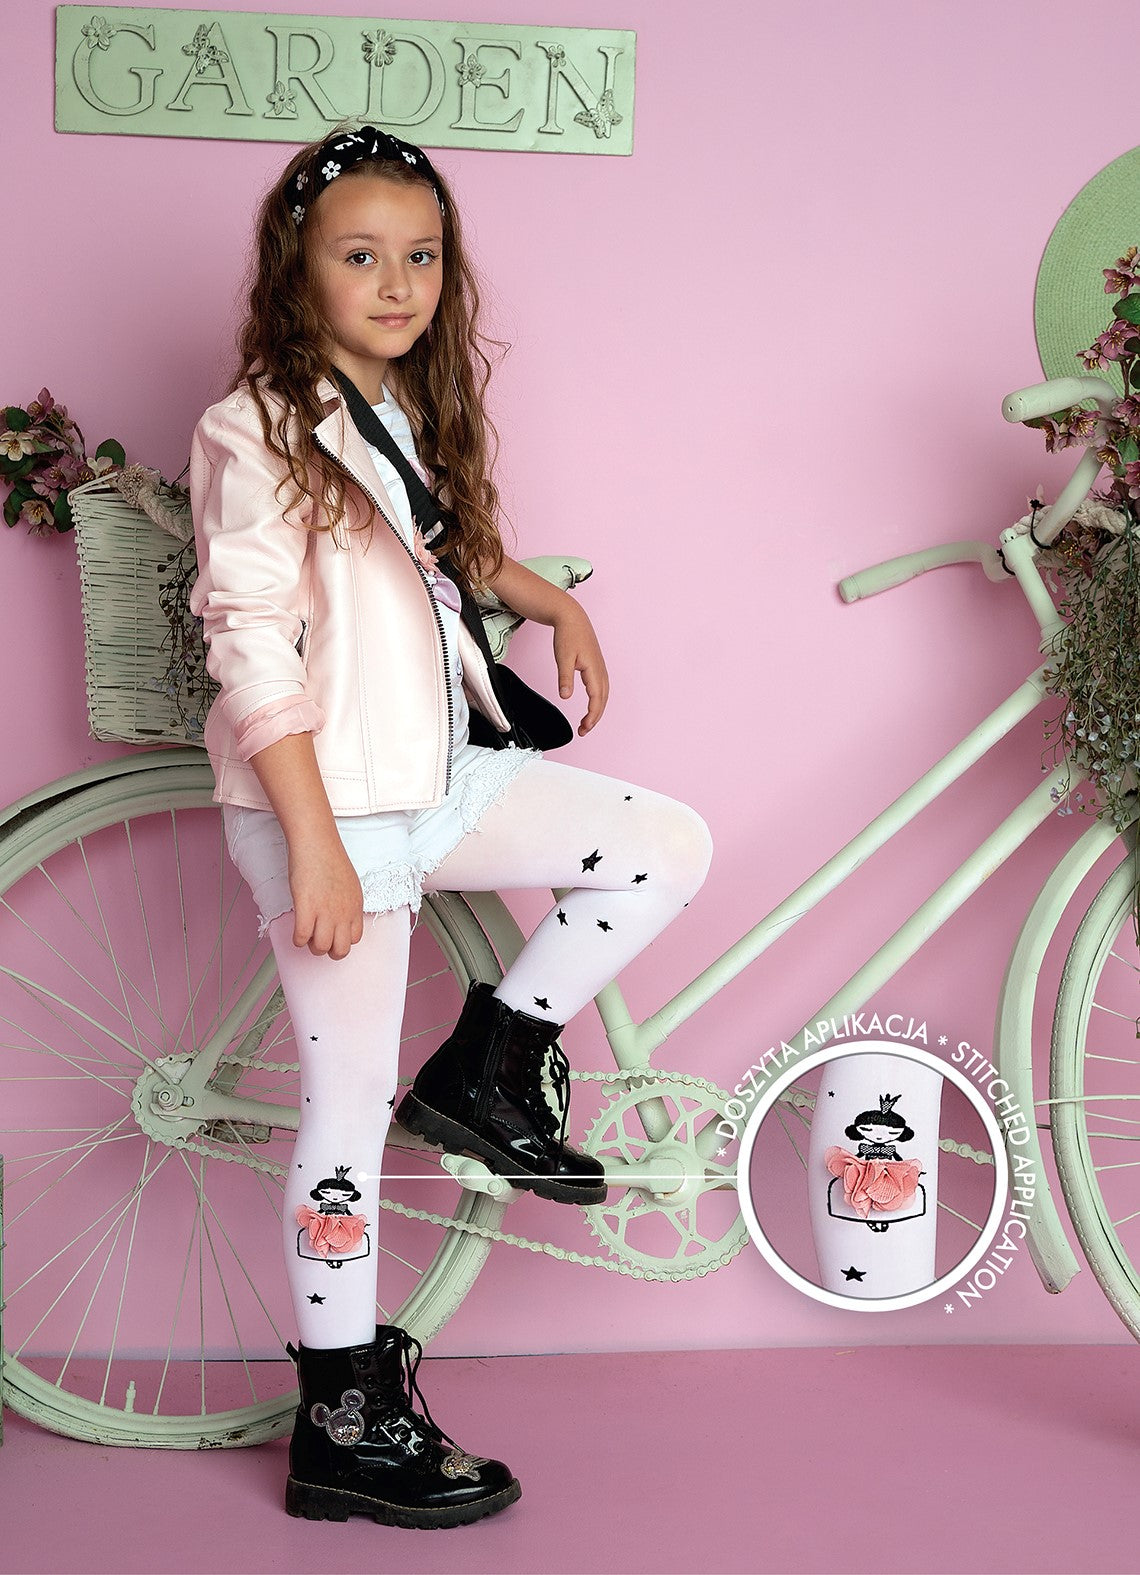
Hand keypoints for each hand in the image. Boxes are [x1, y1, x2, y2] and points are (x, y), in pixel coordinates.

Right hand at [288, 834, 364, 958]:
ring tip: (306, 934)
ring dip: (311, 946)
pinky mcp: (306, 909)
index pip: (354, 939)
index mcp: (355, 907)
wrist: (316, 842)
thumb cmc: (328, 857)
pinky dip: (297, 940)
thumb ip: (346, 903)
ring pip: (321, 948)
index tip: (331, 934)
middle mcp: (343, 913)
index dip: (340, 940)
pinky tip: (296, 932)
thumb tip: (339, 915)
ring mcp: (326, 912)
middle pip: (340, 950)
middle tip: (317, 940)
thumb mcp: (348, 884)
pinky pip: (302, 938)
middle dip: (328, 950)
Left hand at [553, 603, 609, 734]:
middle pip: (603, 700)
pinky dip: (597, 701)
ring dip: (597, 711)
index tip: (584, 728)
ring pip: (603, 695)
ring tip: (586, 723)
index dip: (592, 715)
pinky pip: (601, 688)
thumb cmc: (568, 636)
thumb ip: (564, 678)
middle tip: (583, 731)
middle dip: (595, 718)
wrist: (572, 618)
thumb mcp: (563, 657)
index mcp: (594, 669)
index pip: (596, 698)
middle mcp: (600, 670)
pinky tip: (591, 706)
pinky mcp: (596, 667)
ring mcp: (600, 668)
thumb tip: (565, 696)